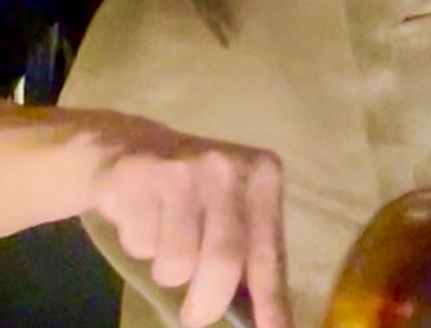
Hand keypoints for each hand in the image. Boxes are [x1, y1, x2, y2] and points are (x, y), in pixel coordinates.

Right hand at [82, 110, 291, 327]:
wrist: (132, 147)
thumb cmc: (196, 193)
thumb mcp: (236, 212)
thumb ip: (253, 254)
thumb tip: (269, 321)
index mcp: (264, 176)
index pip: (270, 253)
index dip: (272, 302)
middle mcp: (230, 167)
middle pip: (222, 263)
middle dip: (206, 305)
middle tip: (196, 318)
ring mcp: (185, 168)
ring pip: (176, 263)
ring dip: (167, 270)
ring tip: (166, 241)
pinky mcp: (141, 175)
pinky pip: (141, 245)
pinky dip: (139, 247)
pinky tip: (142, 217)